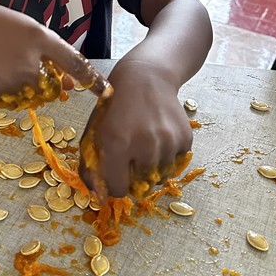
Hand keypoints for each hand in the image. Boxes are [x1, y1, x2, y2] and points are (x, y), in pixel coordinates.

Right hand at [0, 0, 99, 101]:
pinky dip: (0, 90)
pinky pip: (5, 101)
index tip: (105, 91)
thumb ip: (53, 55)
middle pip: (49, 88)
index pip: (74, 63)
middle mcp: (29, 62)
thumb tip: (68, 85)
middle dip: (41, 83)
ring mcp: (9, 80)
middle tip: (19, 63)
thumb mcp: (29, 31)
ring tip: (1, 64)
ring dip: (21, 89)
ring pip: (27, 98)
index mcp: (41, 40)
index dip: (91, 79)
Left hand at [79, 56, 192, 197]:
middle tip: (131, 155)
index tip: (117, 175)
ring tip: (145, 144)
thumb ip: (91, 166)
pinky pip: (176, 163)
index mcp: (116, 144)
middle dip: (135, 176)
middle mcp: (144, 145)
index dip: (116, 185)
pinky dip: (167, 156)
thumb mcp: (94, 132)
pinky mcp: (184, 139)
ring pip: (160, 176)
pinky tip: (159, 137)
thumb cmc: (114, 106)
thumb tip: (96, 197)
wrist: (146, 78)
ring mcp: (167, 142)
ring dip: (152, 167)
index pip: (118, 189)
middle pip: (142, 186)